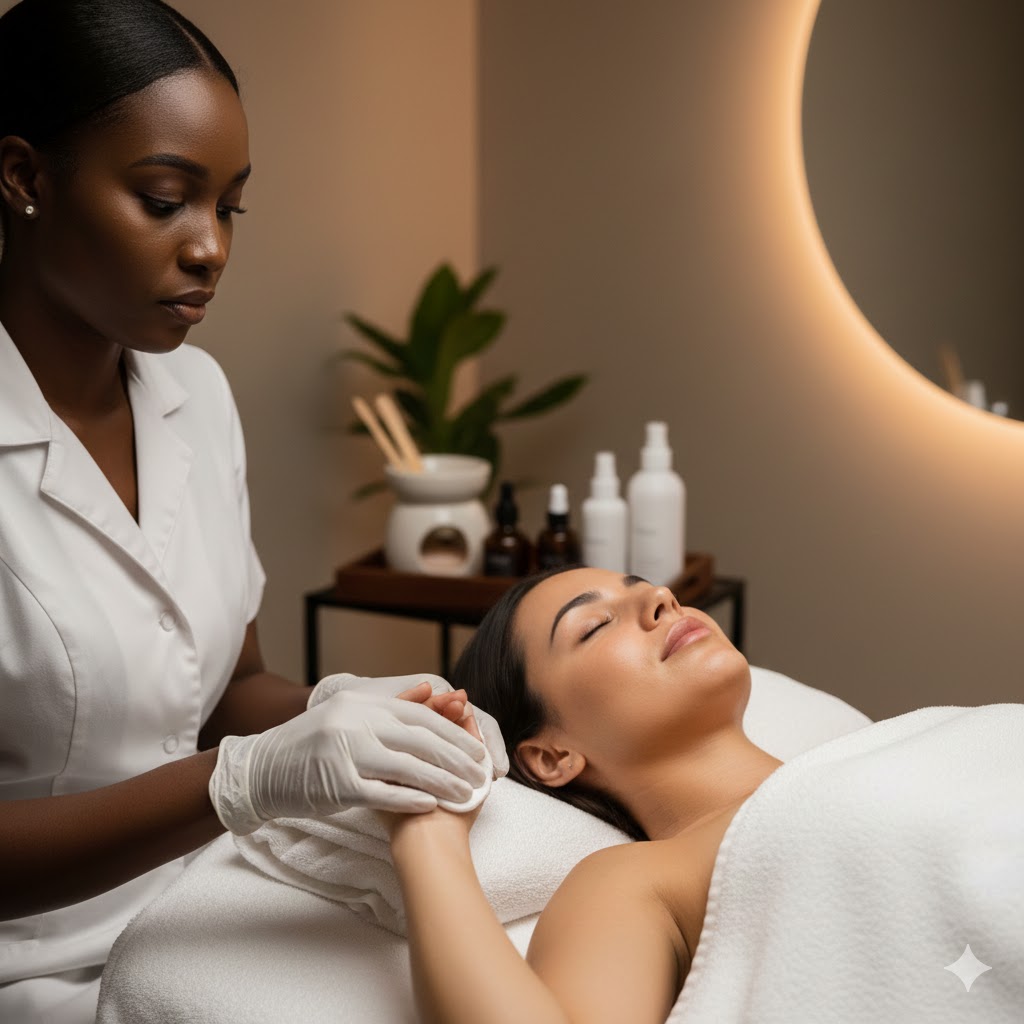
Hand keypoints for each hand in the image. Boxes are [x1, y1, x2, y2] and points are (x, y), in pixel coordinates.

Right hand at [209, 688, 489, 834]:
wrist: (262, 767)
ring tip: (465, 794)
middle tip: (480, 774)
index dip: (453, 734)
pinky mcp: (336, 783)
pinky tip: (431, 804)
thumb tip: (432, 690)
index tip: (477, 750)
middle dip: (456, 758)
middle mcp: (357, 722)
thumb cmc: (312, 741)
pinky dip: (408, 798)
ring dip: (441, 782)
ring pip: (406, 766)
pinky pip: (381, 792)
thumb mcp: (350, 712)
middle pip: (420, 740)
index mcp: (363, 703)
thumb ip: (391, 703)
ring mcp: (346, 752)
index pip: (420, 716)